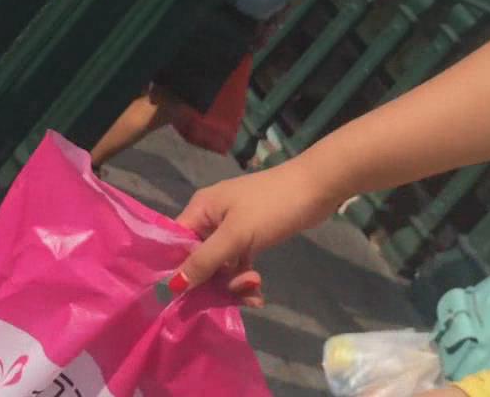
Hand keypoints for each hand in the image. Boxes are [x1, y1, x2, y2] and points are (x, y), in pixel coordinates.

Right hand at [173, 162, 345, 304]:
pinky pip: (238, 262)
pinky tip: (257, 295)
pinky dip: (245, 277)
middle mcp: (212, 218)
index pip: (176, 244)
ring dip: (233, 283)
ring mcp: (233, 227)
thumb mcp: (236, 236)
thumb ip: (205, 261)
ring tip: (254, 291)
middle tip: (234, 295)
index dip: (177, 271)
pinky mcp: (251, 236)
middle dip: (214, 281)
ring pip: (221, 264)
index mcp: (201, 209)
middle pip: (199, 258)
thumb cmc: (272, 207)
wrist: (317, 189)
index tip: (184, 300)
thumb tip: (172, 286)